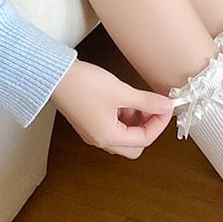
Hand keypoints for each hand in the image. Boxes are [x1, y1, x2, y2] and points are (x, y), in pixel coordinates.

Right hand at [50, 59, 174, 158]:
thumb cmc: (84, 85)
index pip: (144, 140)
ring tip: (137, 102)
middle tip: (153, 110)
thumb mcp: (121, 92)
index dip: (159, 124)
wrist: (56, 76)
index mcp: (108, 137)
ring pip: (123, 136)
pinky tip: (123, 100)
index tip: (166, 107)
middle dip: (147, 128)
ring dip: (135, 122)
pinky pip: (113, 127)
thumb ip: (147, 101)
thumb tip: (166, 106)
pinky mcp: (89, 122)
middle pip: (134, 145)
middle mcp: (100, 140)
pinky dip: (123, 117)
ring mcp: (93, 132)